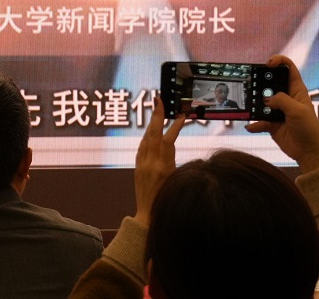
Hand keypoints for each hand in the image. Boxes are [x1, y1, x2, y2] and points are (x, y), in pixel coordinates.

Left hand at [133, 95, 186, 224]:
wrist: (148, 217)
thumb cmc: (168, 202)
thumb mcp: (176, 181)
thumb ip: (173, 162)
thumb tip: (172, 144)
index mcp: (163, 167)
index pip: (168, 140)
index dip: (174, 126)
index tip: (181, 116)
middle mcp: (150, 164)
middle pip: (153, 134)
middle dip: (156, 115)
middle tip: (158, 100)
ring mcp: (142, 165)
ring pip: (146, 139)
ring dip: (151, 124)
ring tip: (156, 111)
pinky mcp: (137, 168)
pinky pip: (141, 147)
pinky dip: (147, 137)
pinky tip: (150, 132)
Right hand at [246, 55, 318, 174]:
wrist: (309, 152)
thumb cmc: (309, 129)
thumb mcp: (298, 111)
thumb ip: (282, 101)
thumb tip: (266, 100)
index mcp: (296, 90)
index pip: (288, 68)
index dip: (279, 61)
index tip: (268, 64)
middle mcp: (286, 98)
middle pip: (271, 83)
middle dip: (261, 83)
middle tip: (253, 85)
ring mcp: (278, 110)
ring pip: (262, 102)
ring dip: (255, 104)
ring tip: (249, 107)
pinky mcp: (272, 123)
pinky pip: (259, 121)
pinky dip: (254, 124)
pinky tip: (251, 127)